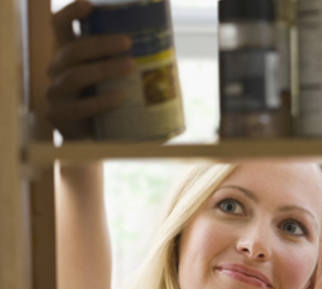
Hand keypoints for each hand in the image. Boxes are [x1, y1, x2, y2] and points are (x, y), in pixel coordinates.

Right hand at [47, 0, 133, 138]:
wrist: (93, 139)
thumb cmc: (106, 102)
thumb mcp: (110, 78)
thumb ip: (122, 61)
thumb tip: (165, 47)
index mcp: (67, 55)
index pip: (60, 26)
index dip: (71, 13)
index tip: (89, 4)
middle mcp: (55, 69)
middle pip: (72, 50)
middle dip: (100, 44)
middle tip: (128, 42)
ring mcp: (54, 93)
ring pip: (75, 76)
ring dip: (104, 69)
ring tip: (130, 66)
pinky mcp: (58, 115)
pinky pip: (79, 106)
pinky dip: (101, 101)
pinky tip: (119, 97)